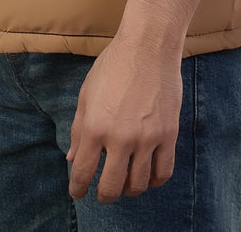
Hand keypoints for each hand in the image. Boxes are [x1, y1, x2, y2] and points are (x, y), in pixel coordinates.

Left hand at [66, 35, 182, 202]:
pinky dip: (155, 181)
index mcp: (94, 126)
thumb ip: (77, 128)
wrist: (148, 45)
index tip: (78, 193)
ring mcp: (146, 138)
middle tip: (103, 193)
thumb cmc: (114, 65)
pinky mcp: (168, 134)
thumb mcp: (87, 93)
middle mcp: (120, 137)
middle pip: (111, 187)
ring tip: (126, 182)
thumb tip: (72, 157)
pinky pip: (163, 172)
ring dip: (129, 189)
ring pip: (138, 184)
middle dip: (104, 195)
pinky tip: (148, 176)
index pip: (82, 171)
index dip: (78, 188)